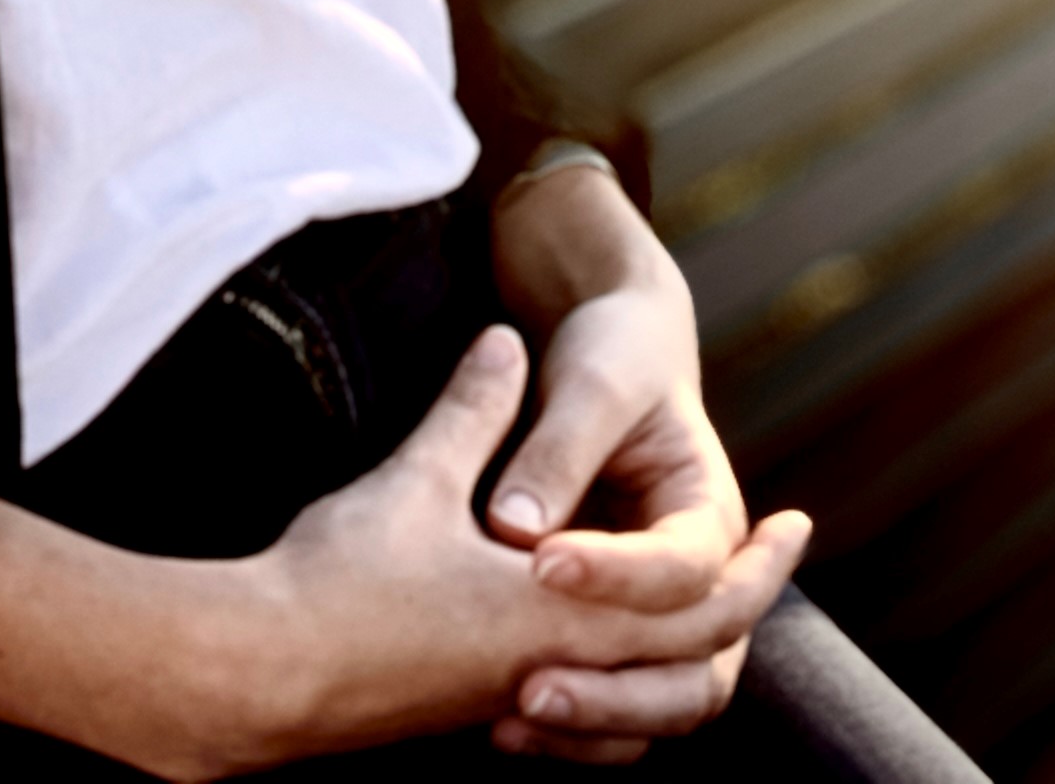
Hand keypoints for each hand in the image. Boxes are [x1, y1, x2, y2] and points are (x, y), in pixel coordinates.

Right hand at [251, 324, 799, 768]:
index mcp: (556, 617)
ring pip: (635, 704)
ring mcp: (512, 700)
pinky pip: (576, 714)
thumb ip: (475, 408)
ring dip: (677, 660)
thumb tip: (505, 341)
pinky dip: (609, 689)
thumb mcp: (417, 477)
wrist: (261, 672)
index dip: (756, 565)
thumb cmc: (341, 580)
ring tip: (697, 611)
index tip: (794, 526)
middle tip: (771, 560)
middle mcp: (551, 670)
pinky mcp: (471, 709)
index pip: (695, 601)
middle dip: (740, 612)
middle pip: (688, 667)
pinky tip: (584, 648)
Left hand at [479, 167, 812, 760]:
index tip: (536, 561)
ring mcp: (667, 615)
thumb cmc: (611, 355)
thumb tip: (510, 531)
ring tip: (509, 720)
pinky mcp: (620, 634)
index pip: (683, 566)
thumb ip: (556, 451)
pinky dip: (574, 730)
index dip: (615, 573)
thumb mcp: (591, 382)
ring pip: (664, 706)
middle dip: (617, 691)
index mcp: (708, 508)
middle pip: (700, 669)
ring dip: (595, 720)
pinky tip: (498, 727)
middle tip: (529, 688)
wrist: (613, 349)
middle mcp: (703, 577)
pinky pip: (617, 707)